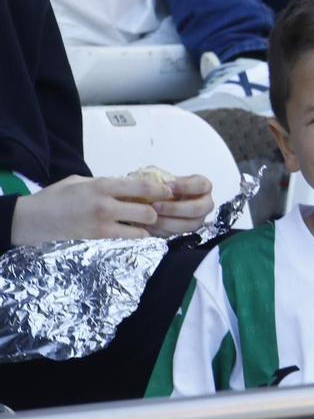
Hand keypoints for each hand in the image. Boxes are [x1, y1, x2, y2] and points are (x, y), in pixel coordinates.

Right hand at [9, 175, 170, 245]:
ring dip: (150, 225)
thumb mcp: (82, 181)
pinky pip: (130, 237)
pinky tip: (138, 230)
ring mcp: (105, 223)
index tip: (171, 191)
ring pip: (143, 227)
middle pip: (149, 211)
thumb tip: (129, 186)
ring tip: (150, 221)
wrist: (37, 218)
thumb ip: (106, 184)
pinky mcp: (101, 237)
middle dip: (158, 211)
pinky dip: (138, 234)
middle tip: (161, 209)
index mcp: (103, 185)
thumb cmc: (59, 195)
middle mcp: (107, 205)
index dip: (161, 190)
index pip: (142, 186)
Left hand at [151, 174, 213, 236]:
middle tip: (155, 205)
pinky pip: (177, 234)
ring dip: (167, 222)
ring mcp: (199, 219)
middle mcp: (206, 204)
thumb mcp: (162, 176)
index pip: (201, 185)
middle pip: (197, 208)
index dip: (185, 186)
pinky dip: (161, 231)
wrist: (159, 198)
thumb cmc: (163, 185)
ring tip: (149, 216)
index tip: (167, 186)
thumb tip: (152, 185)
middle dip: (174, 208)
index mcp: (203, 186)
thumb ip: (159, 178)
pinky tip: (148, 225)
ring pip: (188, 225)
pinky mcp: (188, 232)